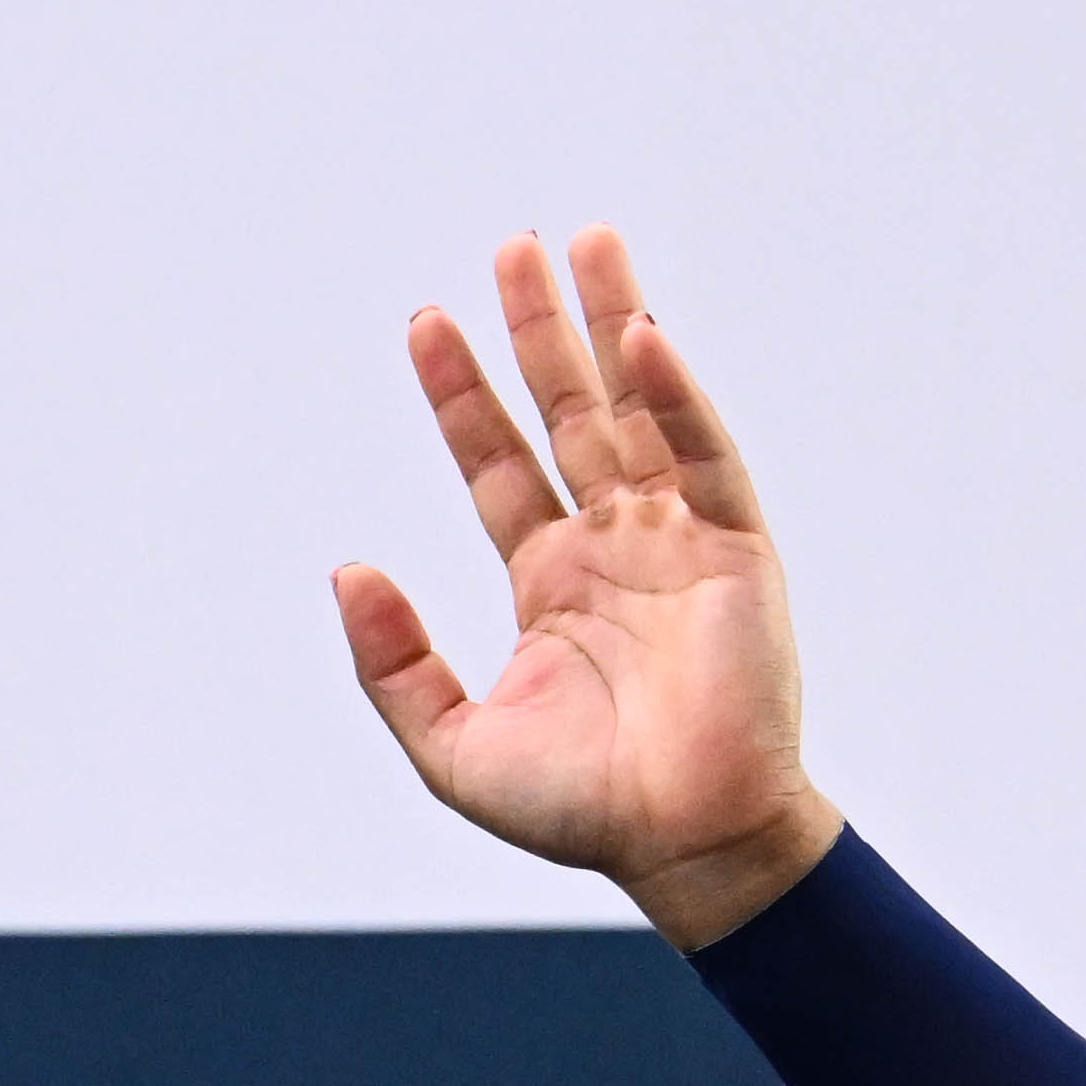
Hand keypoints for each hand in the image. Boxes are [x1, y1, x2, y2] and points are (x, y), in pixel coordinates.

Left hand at [336, 229, 846, 949]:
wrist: (681, 844)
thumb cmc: (577, 808)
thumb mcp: (450, 743)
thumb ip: (394, 661)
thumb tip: (346, 569)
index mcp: (551, 579)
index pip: (499, 463)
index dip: (463, 393)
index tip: (425, 321)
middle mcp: (615, 544)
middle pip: (570, 411)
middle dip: (540, 328)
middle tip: (513, 243)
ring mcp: (680, 538)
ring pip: (639, 409)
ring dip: (613, 324)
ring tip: (585, 241)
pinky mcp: (738, 549)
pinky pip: (705, 456)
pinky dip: (676, 396)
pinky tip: (642, 336)